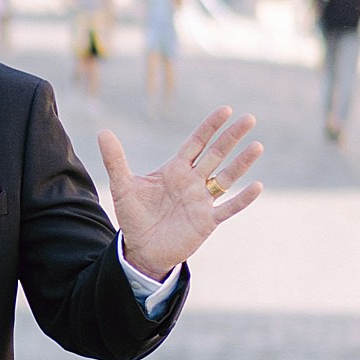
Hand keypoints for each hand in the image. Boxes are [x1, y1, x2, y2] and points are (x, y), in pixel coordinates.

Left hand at [100, 106, 262, 278]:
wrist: (141, 249)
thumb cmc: (135, 216)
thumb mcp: (123, 186)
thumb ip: (115, 160)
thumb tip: (102, 131)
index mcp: (175, 169)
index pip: (196, 142)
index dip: (210, 126)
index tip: (226, 110)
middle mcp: (193, 181)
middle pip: (216, 154)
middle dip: (231, 137)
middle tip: (250, 118)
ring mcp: (202, 200)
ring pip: (226, 177)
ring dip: (241, 163)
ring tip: (257, 146)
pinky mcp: (207, 221)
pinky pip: (228, 208)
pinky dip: (242, 199)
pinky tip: (257, 186)